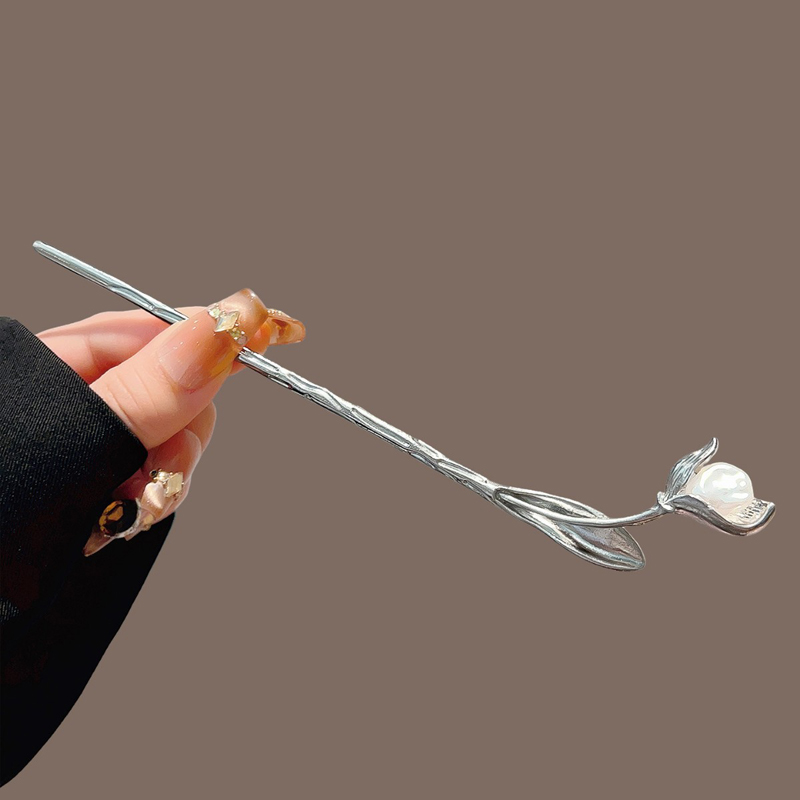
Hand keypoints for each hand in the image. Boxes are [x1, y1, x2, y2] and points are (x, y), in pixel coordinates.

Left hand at [37, 290, 304, 550]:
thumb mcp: (72, 442)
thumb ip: (151, 388)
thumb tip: (224, 327)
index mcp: (59, 362)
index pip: (156, 330)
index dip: (215, 334)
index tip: (279, 331)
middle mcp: (77, 396)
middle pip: (172, 387)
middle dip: (182, 430)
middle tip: (163, 472)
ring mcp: (90, 440)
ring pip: (168, 436)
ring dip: (167, 473)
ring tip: (132, 506)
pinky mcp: (97, 479)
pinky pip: (151, 473)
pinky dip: (152, 495)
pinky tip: (127, 514)